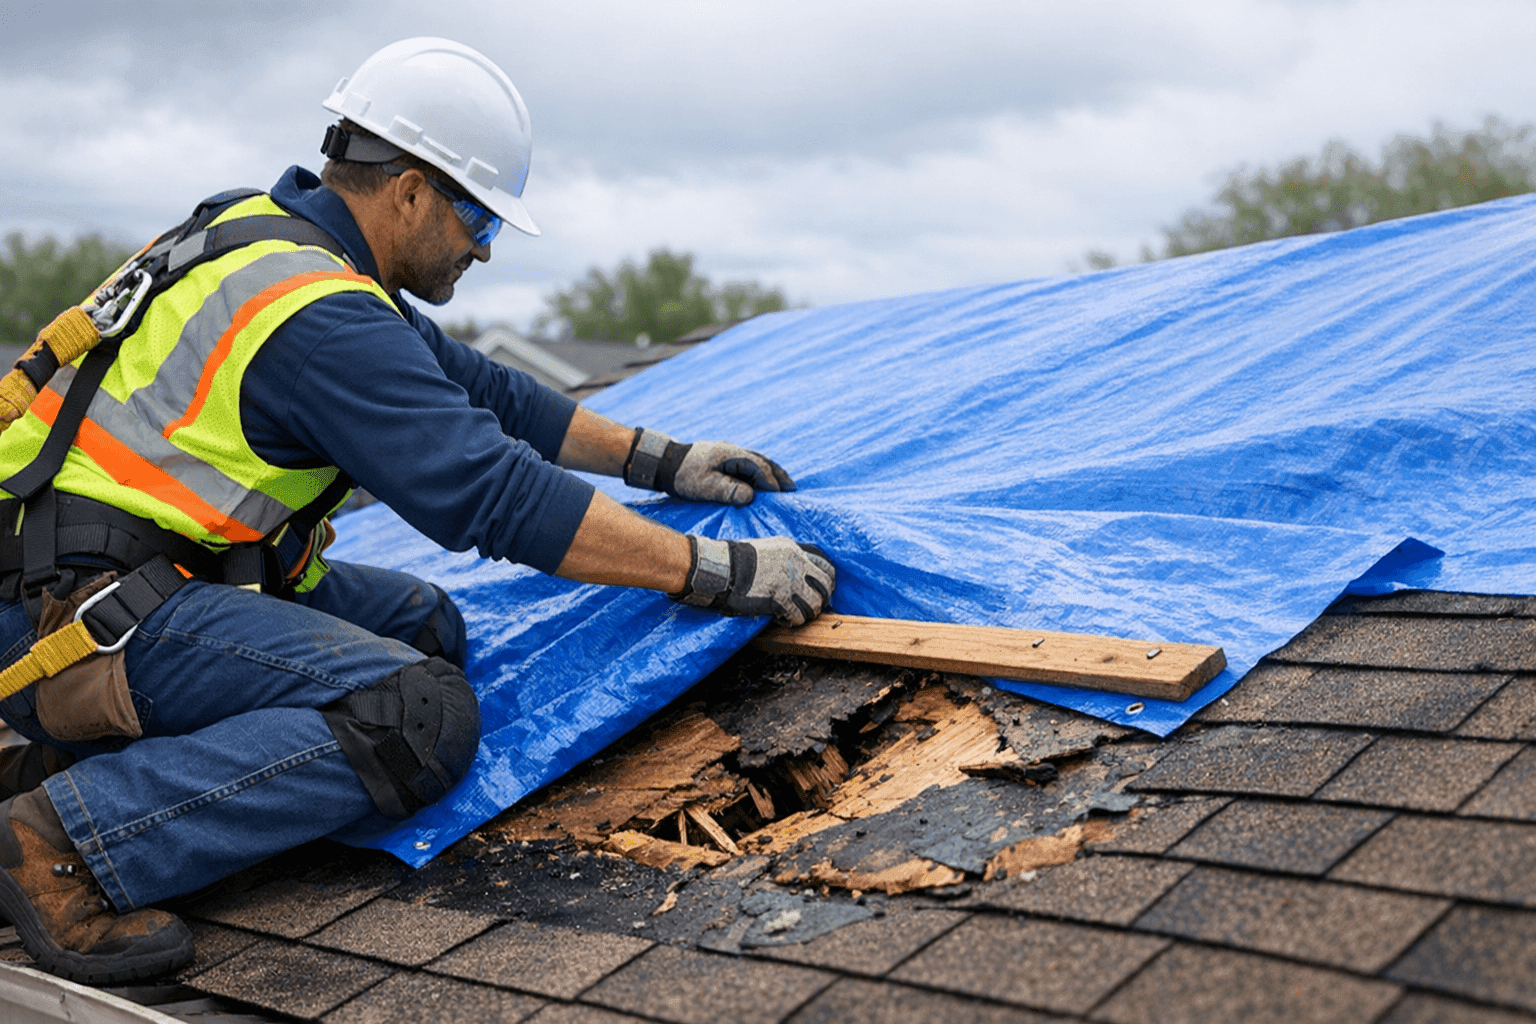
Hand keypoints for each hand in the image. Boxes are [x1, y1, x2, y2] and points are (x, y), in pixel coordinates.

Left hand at [624, 429, 794, 505]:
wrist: (665, 463)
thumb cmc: (683, 476)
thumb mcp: (704, 486)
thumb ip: (728, 490)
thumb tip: (751, 496)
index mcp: (730, 454)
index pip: (757, 467)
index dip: (771, 481)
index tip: (780, 495)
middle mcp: (732, 451)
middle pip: (762, 461)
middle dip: (778, 475)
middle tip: (792, 489)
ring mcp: (728, 454)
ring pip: (756, 462)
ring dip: (771, 473)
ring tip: (783, 486)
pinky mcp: (723, 460)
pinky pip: (747, 466)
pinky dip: (759, 474)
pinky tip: (762, 484)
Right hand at [671, 536, 834, 625]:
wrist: (724, 568)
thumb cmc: (739, 559)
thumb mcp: (769, 548)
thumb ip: (788, 558)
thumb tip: (800, 571)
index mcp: (794, 550)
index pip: (826, 565)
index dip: (827, 581)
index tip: (823, 589)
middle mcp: (796, 564)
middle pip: (826, 585)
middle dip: (822, 598)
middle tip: (813, 606)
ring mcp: (789, 582)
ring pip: (814, 604)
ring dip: (808, 612)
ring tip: (797, 615)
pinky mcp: (779, 599)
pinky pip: (797, 616)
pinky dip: (792, 621)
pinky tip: (783, 619)